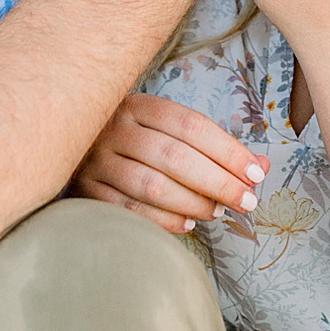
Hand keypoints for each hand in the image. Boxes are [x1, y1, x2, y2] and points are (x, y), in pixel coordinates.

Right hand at [70, 92, 270, 233]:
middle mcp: (113, 129)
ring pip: (152, 185)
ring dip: (193, 203)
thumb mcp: (168, 132)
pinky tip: (188, 225)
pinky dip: (164, 221)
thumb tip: (261, 167)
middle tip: (246, 201)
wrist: (67, 145)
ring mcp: (95, 161)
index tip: (256, 173)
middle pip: (174, 156)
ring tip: (216, 212)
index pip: (191, 126)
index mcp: (137, 105)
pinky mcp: (85, 193)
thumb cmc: (135, 143)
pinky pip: (130, 212)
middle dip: (218, 182)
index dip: (227, 151)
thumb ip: (214, 148)